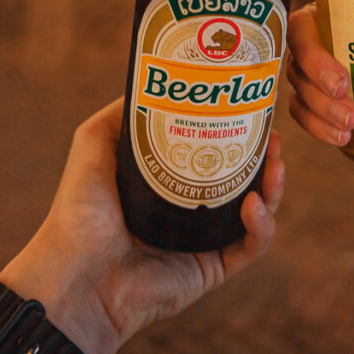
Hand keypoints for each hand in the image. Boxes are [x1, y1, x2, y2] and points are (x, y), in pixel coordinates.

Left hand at [0, 99, 283, 353]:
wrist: (78, 274)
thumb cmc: (80, 211)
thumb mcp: (94, 142)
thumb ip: (123, 111)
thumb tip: (155, 79)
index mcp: (167, 182)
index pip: (212, 151)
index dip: (234, 130)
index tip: (250, 108)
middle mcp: (189, 210)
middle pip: (242, 179)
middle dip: (264, 157)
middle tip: (273, 135)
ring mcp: (204, 242)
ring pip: (257, 212)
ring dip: (274, 188)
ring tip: (276, 164)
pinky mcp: (212, 270)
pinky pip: (250, 248)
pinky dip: (261, 226)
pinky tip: (255, 205)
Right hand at [287, 0, 353, 151]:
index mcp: (352, 2)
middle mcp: (328, 29)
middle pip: (298, 33)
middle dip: (314, 62)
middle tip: (343, 87)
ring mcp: (319, 66)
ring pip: (297, 75)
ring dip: (319, 101)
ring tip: (352, 120)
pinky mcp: (320, 101)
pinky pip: (301, 110)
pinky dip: (316, 124)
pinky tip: (341, 134)